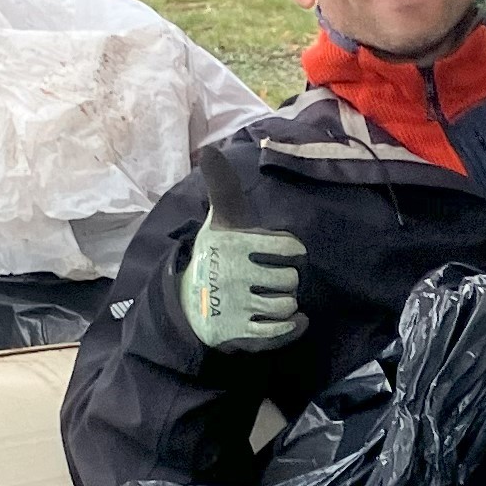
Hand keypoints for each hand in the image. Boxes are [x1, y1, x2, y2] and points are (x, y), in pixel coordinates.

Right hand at [181, 147, 304, 352]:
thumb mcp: (221, 219)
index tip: (279, 252)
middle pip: (291, 279)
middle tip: (273, 278)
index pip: (290, 248)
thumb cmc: (217, 255)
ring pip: (287, 305)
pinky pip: (280, 333)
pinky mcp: (240, 335)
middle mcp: (236, 275)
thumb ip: (224, 187)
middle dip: (287, 279)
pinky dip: (293, 327)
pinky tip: (295, 319)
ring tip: (274, 297)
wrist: (190, 303)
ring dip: (288, 303)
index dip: (290, 251)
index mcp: (236, 244)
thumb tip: (208, 150)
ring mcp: (238, 307)